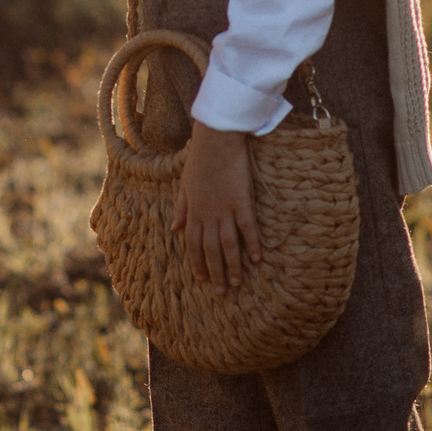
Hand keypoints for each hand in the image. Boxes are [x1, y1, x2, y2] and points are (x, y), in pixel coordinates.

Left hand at [171, 123, 263, 291]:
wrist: (216, 139)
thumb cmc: (199, 160)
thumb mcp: (184, 184)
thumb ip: (181, 208)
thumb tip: (174, 228)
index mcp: (193, 211)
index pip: (193, 244)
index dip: (197, 263)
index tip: (202, 278)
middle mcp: (208, 214)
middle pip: (210, 250)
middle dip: (215, 272)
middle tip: (221, 291)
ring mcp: (225, 209)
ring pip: (228, 244)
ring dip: (233, 265)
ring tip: (237, 283)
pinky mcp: (242, 201)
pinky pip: (248, 228)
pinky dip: (251, 244)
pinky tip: (256, 258)